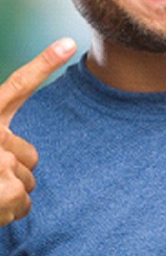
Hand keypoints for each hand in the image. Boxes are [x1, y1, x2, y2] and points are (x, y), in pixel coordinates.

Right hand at [0, 38, 75, 226]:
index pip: (17, 85)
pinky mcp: (5, 190)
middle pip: (30, 155)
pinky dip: (10, 213)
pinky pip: (25, 203)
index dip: (44, 62)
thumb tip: (20, 159)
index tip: (69, 43)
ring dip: (9, 193)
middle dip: (12, 170)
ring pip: (28, 180)